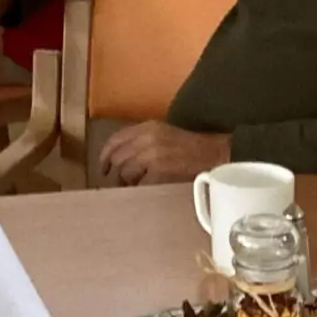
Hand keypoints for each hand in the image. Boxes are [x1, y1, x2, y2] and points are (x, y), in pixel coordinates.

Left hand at [99, 122, 229, 185]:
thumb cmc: (192, 148)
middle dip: (114, 172)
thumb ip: (144, 140)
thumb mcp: (165, 134)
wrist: (213, 155)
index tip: (103, 167)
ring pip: (125, 171)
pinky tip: (142, 190)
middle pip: (118, 157)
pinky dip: (138, 188)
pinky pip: (139, 182)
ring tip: (131, 187)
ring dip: (125, 182)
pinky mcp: (159, 169)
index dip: (105, 155)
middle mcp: (148, 138)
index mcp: (148, 127)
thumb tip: (123, 157)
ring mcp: (153, 154)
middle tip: (116, 182)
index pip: (116, 139)